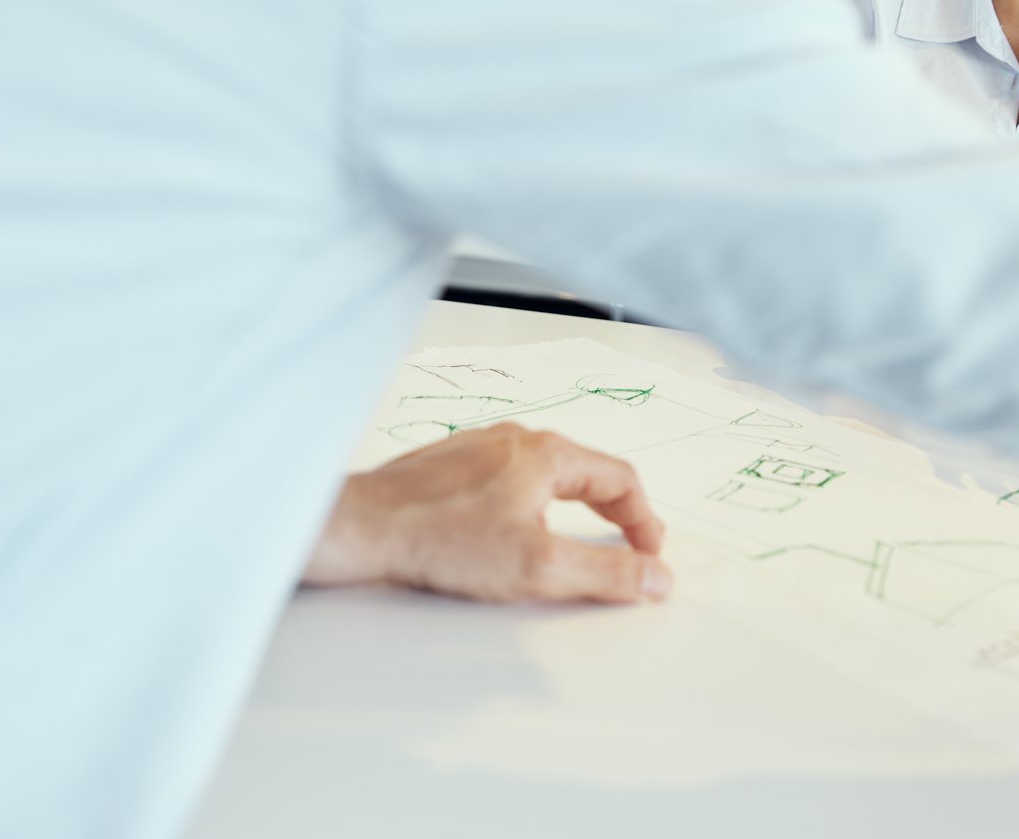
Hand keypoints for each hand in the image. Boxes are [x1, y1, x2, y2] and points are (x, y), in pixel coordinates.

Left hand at [302, 423, 672, 602]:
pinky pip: (510, 476)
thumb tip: (655, 579)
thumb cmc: (440, 540)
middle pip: (586, 471)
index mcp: (544, 453)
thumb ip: (607, 574)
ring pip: (546, 472)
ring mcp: (480, 447)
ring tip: (579, 538)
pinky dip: (534, 502)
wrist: (363, 528)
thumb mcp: (539, 567)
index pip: (620, 479)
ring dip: (574, 504)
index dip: (644, 521)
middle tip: (630, 547)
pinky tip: (519, 529)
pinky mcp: (452, 464)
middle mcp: (515, 438)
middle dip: (615, 511)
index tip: (649, 557)